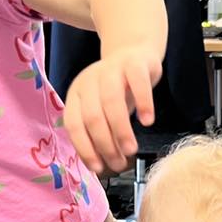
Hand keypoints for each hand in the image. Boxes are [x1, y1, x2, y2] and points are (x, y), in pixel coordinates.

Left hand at [62, 44, 162, 175]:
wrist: (135, 53)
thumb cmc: (117, 90)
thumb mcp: (101, 110)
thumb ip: (98, 134)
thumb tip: (101, 167)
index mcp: (76, 95)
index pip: (74, 124)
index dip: (84, 148)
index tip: (98, 168)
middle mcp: (89, 80)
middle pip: (92, 116)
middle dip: (105, 145)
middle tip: (119, 163)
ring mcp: (111, 69)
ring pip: (112, 101)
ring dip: (121, 130)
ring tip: (131, 150)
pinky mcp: (134, 62)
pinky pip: (137, 82)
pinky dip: (143, 103)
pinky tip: (147, 121)